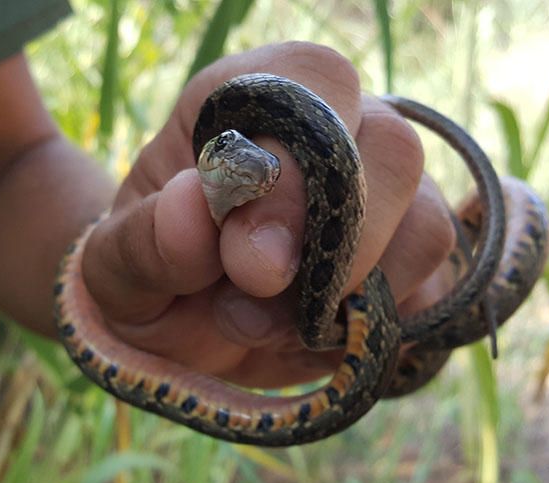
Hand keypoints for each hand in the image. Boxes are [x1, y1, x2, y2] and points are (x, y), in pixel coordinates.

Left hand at [81, 42, 455, 388]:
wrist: (179, 326)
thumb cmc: (149, 275)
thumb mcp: (115, 269)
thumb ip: (142, 241)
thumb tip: (192, 206)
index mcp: (250, 102)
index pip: (314, 79)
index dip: (293, 166)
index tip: (245, 257)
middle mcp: (334, 132)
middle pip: (393, 148)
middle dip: (334, 241)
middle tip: (257, 294)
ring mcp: (383, 195)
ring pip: (426, 224)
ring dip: (351, 294)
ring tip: (266, 323)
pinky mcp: (408, 260)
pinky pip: (433, 286)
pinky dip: (375, 325)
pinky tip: (310, 335)